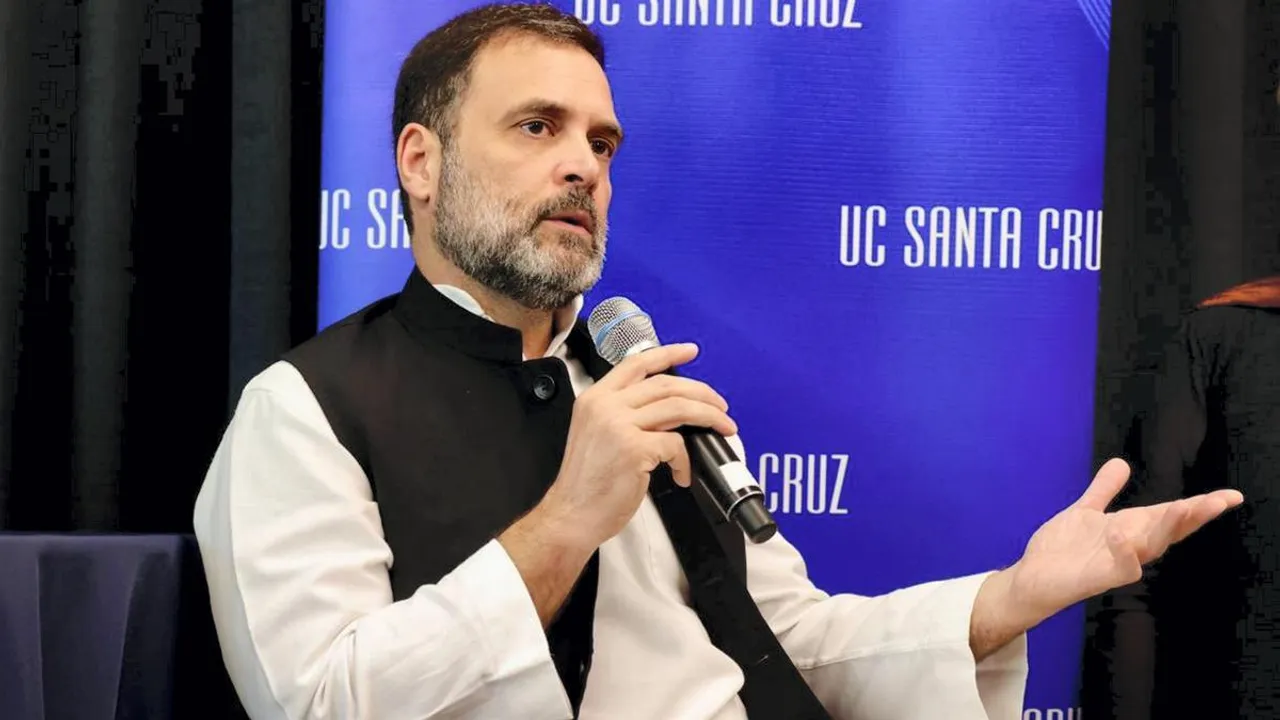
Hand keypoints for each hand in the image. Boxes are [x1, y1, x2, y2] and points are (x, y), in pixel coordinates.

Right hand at [537, 343, 737, 550]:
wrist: (571, 514)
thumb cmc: (586, 483)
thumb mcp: (597, 433)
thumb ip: (624, 414)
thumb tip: (668, 409)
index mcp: (595, 398)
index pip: (637, 364)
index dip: (668, 354)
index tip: (690, 351)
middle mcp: (606, 406)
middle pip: (666, 385)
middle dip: (702, 393)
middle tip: (721, 406)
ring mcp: (619, 425)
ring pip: (679, 408)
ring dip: (708, 417)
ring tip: (722, 428)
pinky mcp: (635, 449)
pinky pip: (675, 444)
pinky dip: (685, 460)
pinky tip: (681, 474)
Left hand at [1006, 458, 1243, 624]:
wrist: (1032, 577)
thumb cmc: (1062, 549)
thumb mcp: (1085, 511)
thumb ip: (1104, 490)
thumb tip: (1123, 463)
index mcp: (1131, 529)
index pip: (1171, 516)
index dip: (1200, 506)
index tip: (1230, 495)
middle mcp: (1131, 546)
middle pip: (1170, 530)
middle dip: (1195, 515)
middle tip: (1220, 500)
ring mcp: (1118, 563)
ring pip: (1152, 546)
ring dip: (1166, 527)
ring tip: (1182, 506)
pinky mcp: (1101, 578)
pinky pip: (1122, 568)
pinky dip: (1125, 551)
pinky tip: (1121, 532)